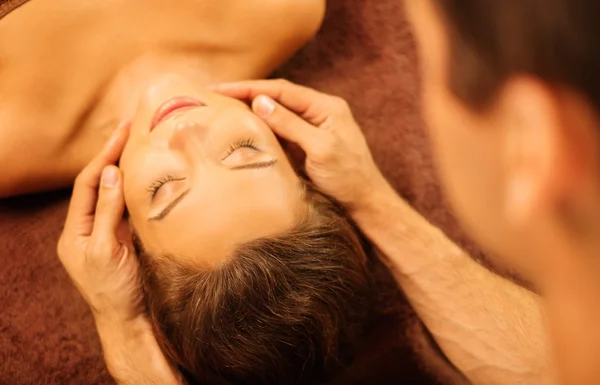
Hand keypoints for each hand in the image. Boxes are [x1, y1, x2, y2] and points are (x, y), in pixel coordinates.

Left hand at [57, 122, 142, 323]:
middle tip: (130, 129)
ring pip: (115, 193)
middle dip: (112, 156)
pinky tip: (150, 177)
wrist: (130, 320)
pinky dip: (138, 189)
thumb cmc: (114, 291)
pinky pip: (129, 208)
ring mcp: (109, 232)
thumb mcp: (107, 250)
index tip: (121, 133)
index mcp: (76, 231)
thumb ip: (107, 211)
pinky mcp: (126, 239)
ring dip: (126, 170)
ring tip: (140, 145)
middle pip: (99, 184)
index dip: (103, 157)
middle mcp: (90, 227)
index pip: (87, 183)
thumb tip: (109, 173)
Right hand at [212, 79, 389, 211]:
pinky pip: (279, 134)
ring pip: (276, 116)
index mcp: (326, 107)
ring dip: (251, 113)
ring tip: (222, 110)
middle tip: (214, 95)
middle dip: (247, 95)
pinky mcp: (304, 148)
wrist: (363, 205)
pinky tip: (243, 132)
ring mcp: (311, 131)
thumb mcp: (321, 149)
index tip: (222, 87)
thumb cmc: (349, 177)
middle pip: (277, 99)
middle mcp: (318, 114)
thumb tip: (260, 102)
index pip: (282, 90)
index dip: (250, 87)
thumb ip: (291, 124)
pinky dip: (260, 131)